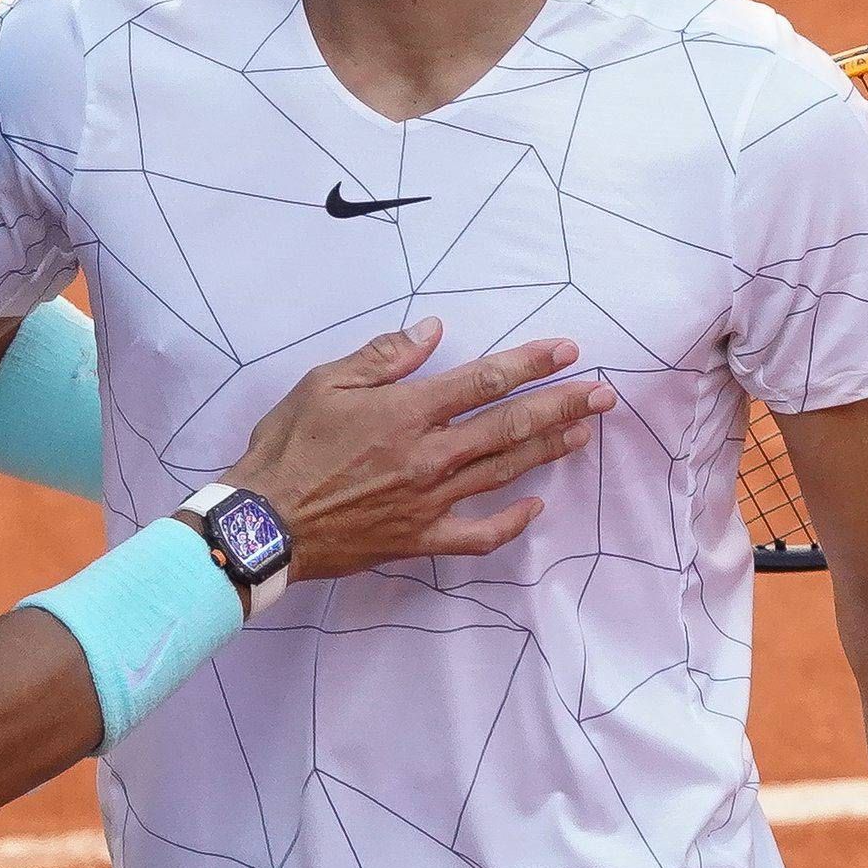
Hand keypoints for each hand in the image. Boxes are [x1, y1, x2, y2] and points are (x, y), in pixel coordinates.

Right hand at [225, 320, 613, 580]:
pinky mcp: (421, 538)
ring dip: (548, 451)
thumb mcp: (325, 383)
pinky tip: (536, 509)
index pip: (484, 381)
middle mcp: (429, 455)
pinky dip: (511, 524)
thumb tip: (433, 329)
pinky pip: (478, 535)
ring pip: (504, 472)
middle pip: (510, 426)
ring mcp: (430, 501)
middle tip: (603, 394)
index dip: (531, 363)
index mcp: (408, 412)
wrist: (264, 524)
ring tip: (584, 433)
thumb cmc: (288, 447)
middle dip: (562, 406)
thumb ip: (384, 356)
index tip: (568, 351)